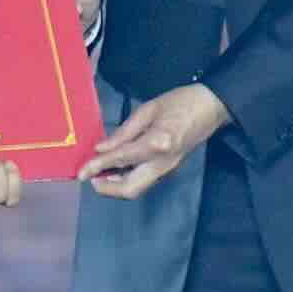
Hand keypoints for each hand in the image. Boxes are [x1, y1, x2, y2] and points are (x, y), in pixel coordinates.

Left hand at [79, 83, 230, 198]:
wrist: (212, 107)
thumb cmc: (180, 102)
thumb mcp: (148, 110)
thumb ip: (123, 132)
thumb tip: (101, 149)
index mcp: (156, 144)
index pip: (120, 160)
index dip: (96, 167)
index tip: (80, 173)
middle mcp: (162, 163)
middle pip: (130, 189)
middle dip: (106, 189)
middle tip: (90, 177)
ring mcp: (168, 169)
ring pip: (137, 188)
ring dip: (115, 185)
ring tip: (100, 172)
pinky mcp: (170, 169)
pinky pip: (144, 180)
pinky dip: (127, 178)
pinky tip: (117, 168)